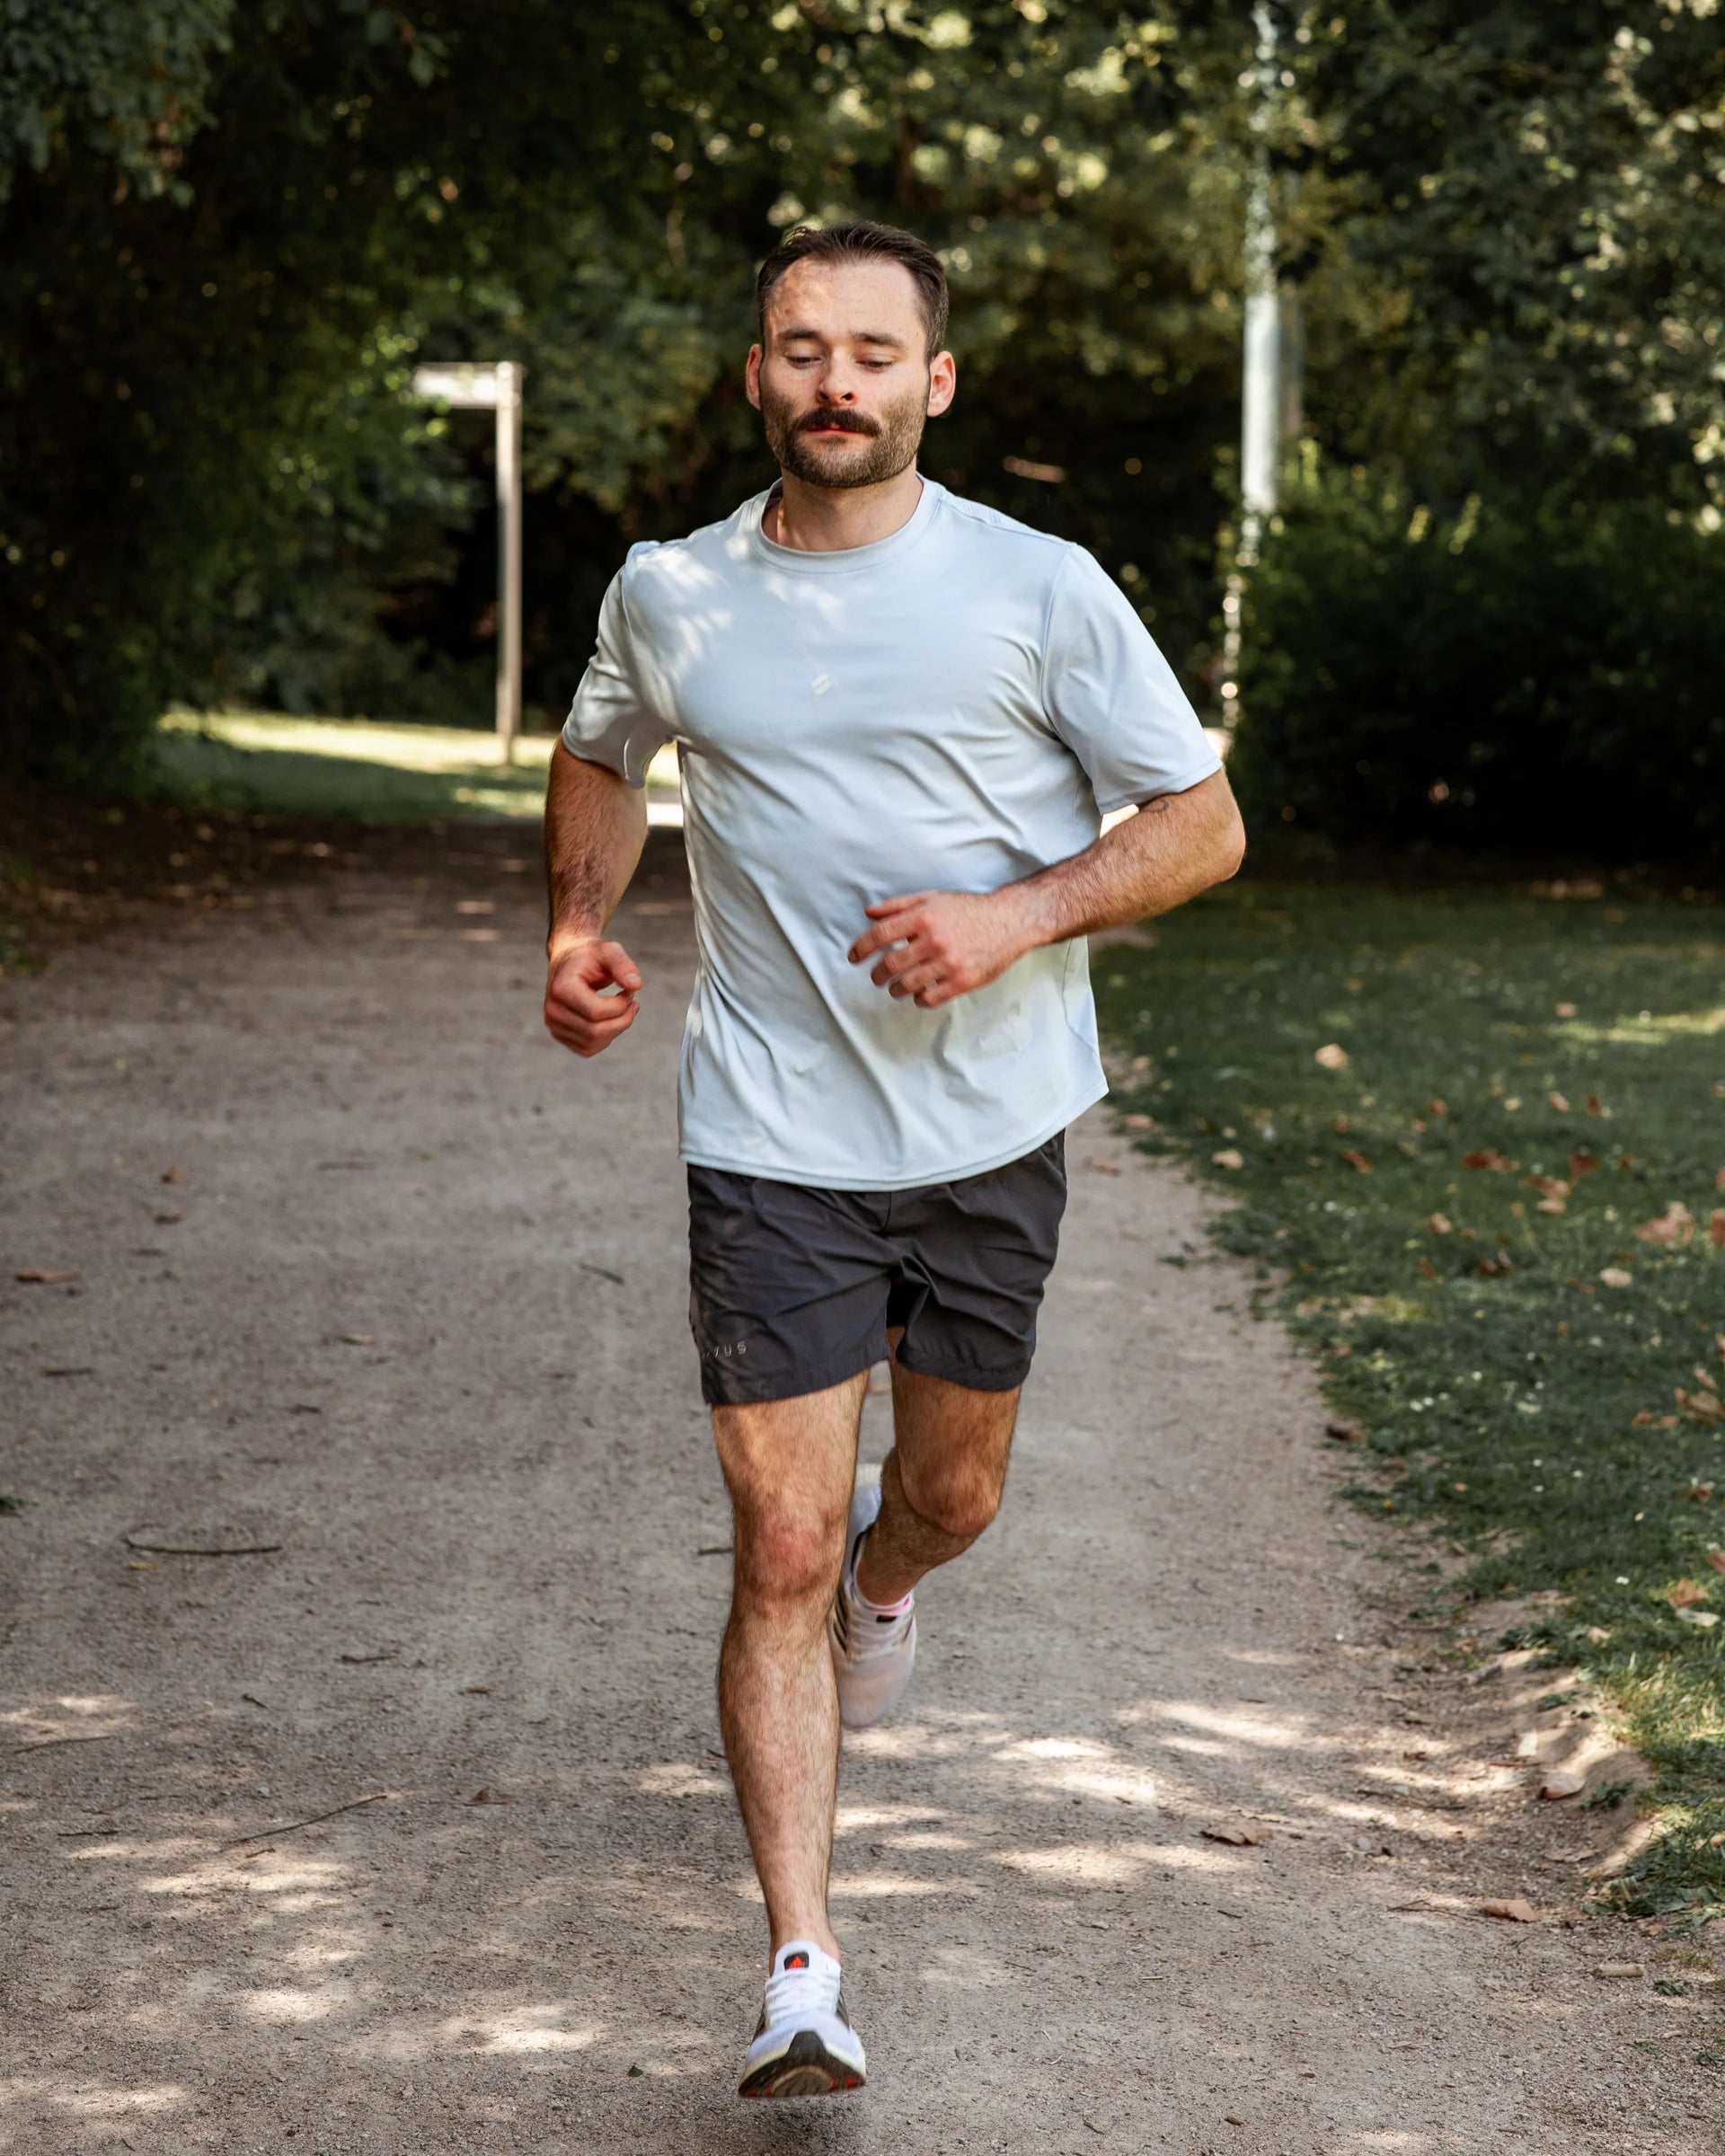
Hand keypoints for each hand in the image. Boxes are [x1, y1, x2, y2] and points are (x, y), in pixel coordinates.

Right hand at [544, 937, 641, 1056]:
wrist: (569, 962)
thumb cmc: (591, 956)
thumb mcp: (609, 951)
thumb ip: (623, 965)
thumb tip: (636, 985)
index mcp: (561, 989)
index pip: (596, 1012)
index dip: (621, 1005)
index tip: (630, 990)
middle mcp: (553, 1010)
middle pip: (595, 1031)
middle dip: (622, 1020)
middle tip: (632, 1003)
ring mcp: (553, 1025)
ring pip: (593, 1043)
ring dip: (616, 1029)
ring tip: (622, 1009)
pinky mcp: (559, 1035)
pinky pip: (588, 1049)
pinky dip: (606, 1038)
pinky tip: (610, 1020)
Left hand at [847, 888, 1037, 1008]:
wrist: (1009, 921)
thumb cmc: (969, 909)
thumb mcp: (933, 898)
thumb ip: (899, 906)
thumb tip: (869, 913)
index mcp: (923, 916)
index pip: (880, 935)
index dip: (861, 948)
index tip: (853, 957)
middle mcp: (933, 940)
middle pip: (890, 964)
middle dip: (877, 974)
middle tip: (876, 977)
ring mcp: (948, 962)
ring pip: (907, 985)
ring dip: (895, 989)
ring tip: (896, 988)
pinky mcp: (963, 980)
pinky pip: (930, 998)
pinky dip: (919, 999)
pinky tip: (919, 995)